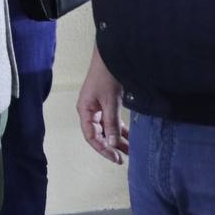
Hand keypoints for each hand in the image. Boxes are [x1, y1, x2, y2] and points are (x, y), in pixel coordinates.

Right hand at [76, 46, 128, 162]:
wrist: (112, 56)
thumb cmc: (105, 76)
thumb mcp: (110, 101)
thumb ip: (111, 123)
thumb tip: (113, 144)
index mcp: (84, 110)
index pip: (91, 136)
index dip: (103, 148)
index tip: (116, 158)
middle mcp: (89, 111)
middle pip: (98, 134)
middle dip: (111, 146)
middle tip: (124, 158)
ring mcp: (98, 108)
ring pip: (106, 129)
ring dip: (117, 139)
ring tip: (129, 151)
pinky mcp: (107, 104)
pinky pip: (112, 121)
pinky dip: (120, 129)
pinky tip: (129, 137)